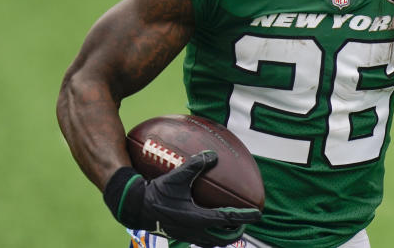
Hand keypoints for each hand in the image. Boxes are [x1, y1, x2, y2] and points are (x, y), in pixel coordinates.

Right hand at [104, 151, 261, 246]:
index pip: (227, 218)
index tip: (258, 214)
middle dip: (236, 232)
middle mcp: (194, 230)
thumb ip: (195, 165)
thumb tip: (212, 155)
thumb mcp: (177, 176)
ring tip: (230, 227)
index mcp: (197, 218)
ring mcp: (186, 235)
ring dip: (223, 235)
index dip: (244, 216)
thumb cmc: (156, 191)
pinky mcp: (179, 234)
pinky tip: (207, 223)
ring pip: (211, 241)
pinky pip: (200, 238)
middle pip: (223, 237)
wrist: (135, 207)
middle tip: (246, 224)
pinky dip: (209, 233)